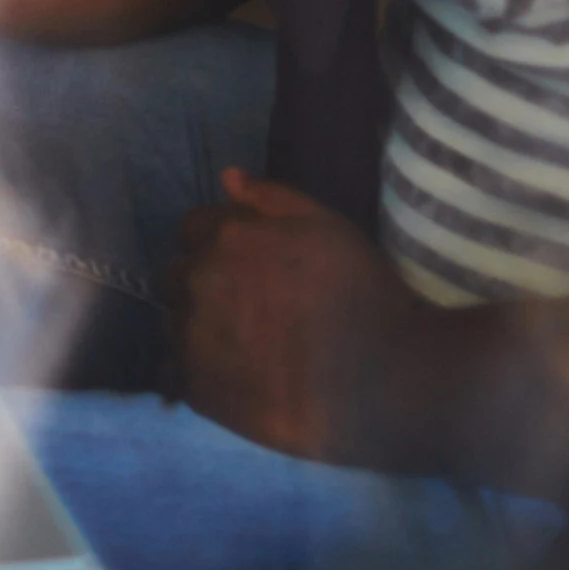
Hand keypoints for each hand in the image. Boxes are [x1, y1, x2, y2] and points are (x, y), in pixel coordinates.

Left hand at [170, 168, 429, 463]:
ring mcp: (196, 339)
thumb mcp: (327, 227)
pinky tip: (238, 380)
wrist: (394, 384)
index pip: (192, 229)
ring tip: (244, 349)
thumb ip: (270, 197)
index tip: (247, 268)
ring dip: (197, 329)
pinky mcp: (202, 392)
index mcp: (225, 238)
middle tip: (247, 311)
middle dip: (202, 284)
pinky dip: (199, 374)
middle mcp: (199, 282)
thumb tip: (226, 177)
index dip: (218, 244)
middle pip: (176, 276)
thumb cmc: (366, 296)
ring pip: (174, 325)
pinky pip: (179, 375)